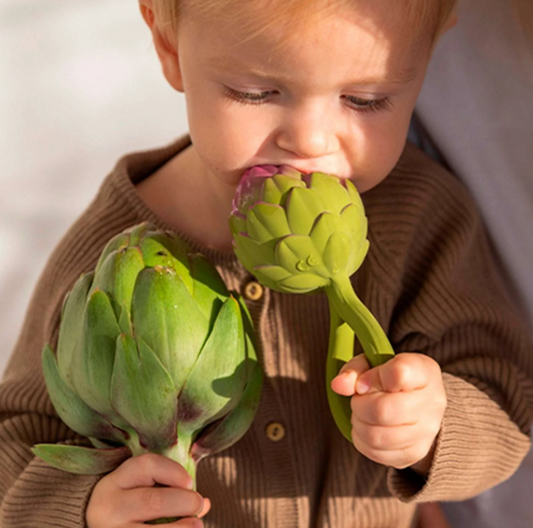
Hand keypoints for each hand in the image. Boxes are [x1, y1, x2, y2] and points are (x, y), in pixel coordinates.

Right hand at [86, 453, 210, 527]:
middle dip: (182, 502)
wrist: (91, 525)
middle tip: (198, 503)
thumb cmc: (126, 504)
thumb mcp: (138, 488)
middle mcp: (109, 508)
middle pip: (151, 501)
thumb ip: (169, 488)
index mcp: (115, 482)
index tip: (190, 482)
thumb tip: (205, 504)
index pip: (146, 466)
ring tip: (197, 524)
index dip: (173, 471)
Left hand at [331, 353, 445, 472]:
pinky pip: (376, 452)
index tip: (364, 381)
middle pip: (383, 410)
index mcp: (423, 370)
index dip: (373, 378)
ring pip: (377, 435)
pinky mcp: (415, 453)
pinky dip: (362, 440)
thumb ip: (355, 370)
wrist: (416, 406)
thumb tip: (339, 385)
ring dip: (359, 423)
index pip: (399, 373)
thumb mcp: (372, 364)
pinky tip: (368, 427)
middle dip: (360, 404)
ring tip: (362, 413)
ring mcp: (427, 431)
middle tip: (359, 399)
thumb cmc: (389, 379)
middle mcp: (432, 401)